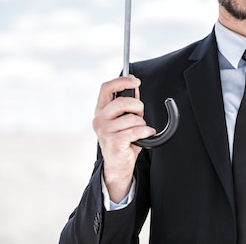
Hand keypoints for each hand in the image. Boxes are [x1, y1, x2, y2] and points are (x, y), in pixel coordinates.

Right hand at [92, 75, 155, 202]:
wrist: (118, 165)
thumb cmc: (123, 140)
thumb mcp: (124, 119)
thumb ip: (128, 104)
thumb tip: (135, 86)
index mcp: (101, 110)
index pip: (106, 88)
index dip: (122, 81)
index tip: (136, 81)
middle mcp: (99, 119)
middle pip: (122, 102)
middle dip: (137, 107)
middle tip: (140, 115)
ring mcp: (104, 131)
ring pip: (132, 118)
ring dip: (142, 124)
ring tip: (139, 131)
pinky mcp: (113, 141)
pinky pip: (136, 130)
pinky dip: (146, 132)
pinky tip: (146, 135)